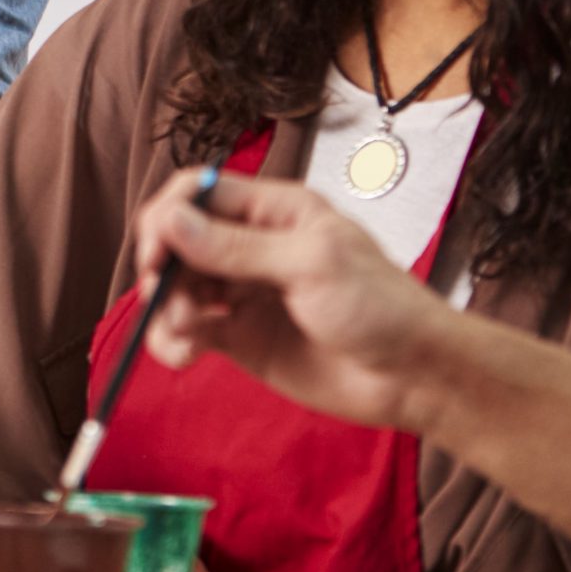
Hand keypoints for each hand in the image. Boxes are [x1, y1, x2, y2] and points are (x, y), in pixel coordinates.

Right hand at [133, 168, 451, 430]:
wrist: (414, 377)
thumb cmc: (380, 307)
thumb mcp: (310, 266)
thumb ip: (236, 247)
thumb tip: (170, 221)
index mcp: (273, 211)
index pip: (198, 194)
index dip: (167, 217)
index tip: (156, 254)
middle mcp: (252, 246)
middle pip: (179, 241)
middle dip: (163, 269)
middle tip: (168, 301)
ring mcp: (244, 293)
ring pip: (178, 287)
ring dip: (166, 308)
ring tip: (185, 335)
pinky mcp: (241, 337)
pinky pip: (189, 331)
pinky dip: (174, 341)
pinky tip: (183, 355)